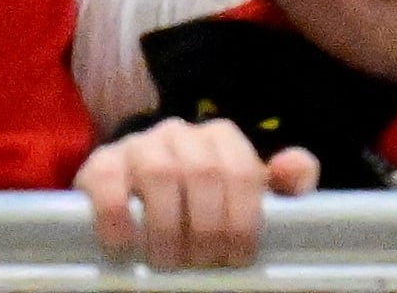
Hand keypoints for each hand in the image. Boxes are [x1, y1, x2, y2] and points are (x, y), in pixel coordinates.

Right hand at [77, 118, 316, 268]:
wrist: (134, 198)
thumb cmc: (201, 205)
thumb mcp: (245, 197)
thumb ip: (282, 184)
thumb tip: (295, 168)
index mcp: (221, 137)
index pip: (243, 171)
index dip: (243, 220)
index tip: (236, 258)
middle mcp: (181, 132)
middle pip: (204, 173)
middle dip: (207, 229)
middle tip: (201, 264)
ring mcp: (139, 144)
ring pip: (160, 173)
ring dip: (167, 227)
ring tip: (168, 262)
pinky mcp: (102, 163)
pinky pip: (109, 181)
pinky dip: (119, 217)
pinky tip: (126, 246)